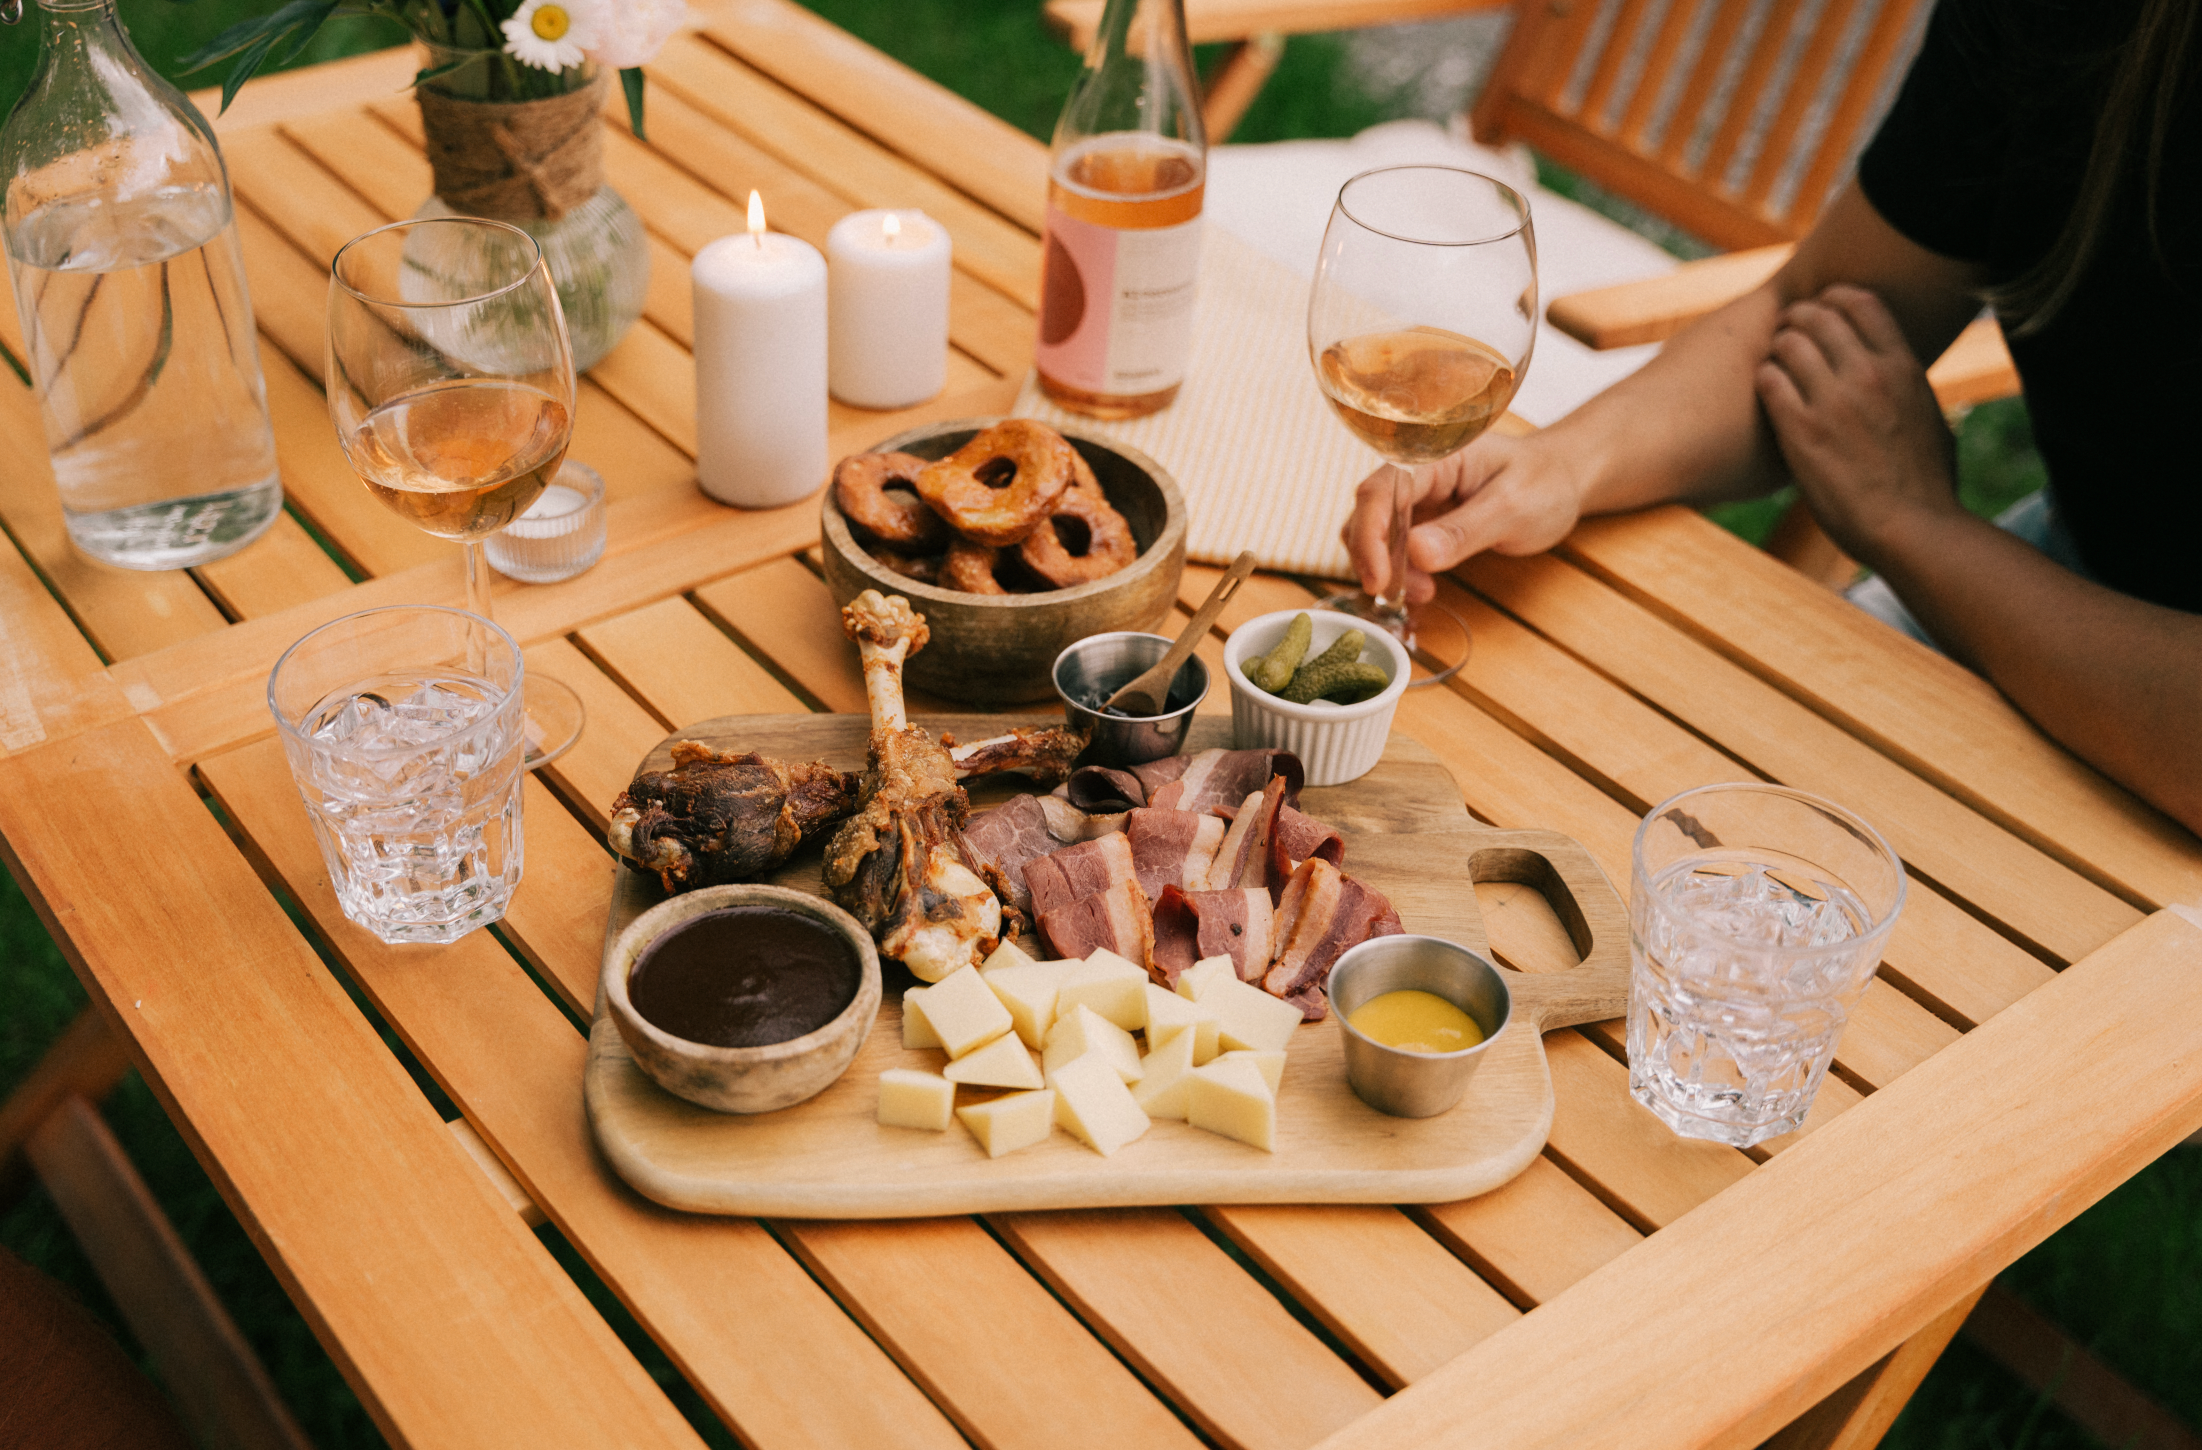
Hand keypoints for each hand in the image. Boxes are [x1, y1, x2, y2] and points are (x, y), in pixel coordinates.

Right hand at [1339, 431, 1584, 603]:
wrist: (1561, 482)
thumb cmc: (1544, 483)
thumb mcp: (1513, 508)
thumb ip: (1465, 530)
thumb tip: (1417, 553)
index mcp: (1435, 455)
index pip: (1382, 489)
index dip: (1371, 535)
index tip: (1378, 579)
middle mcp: (1416, 472)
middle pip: (1368, 511)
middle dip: (1375, 557)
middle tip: (1399, 594)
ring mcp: (1416, 497)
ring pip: (1374, 533)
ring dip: (1387, 569)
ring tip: (1423, 592)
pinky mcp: (1420, 521)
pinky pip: (1394, 547)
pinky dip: (1400, 572)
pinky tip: (1424, 587)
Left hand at [1754, 284, 1960, 564]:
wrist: (1911, 528)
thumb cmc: (1927, 484)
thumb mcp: (1930, 419)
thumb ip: (1909, 388)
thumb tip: (1904, 379)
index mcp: (1903, 366)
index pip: (1861, 302)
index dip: (1833, 298)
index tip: (1820, 308)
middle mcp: (1868, 374)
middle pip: (1818, 316)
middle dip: (1796, 317)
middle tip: (1785, 330)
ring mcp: (1833, 401)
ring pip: (1788, 343)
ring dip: (1776, 348)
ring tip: (1773, 362)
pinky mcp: (1801, 431)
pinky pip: (1769, 380)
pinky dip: (1763, 378)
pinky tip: (1765, 391)